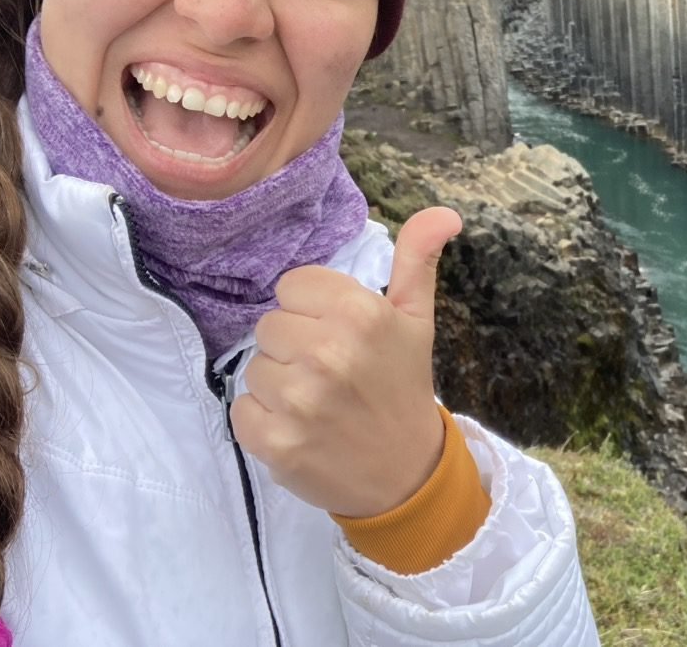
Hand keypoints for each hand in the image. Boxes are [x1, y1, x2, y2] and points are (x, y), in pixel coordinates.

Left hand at [230, 206, 462, 517]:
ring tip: (315, 401)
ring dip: (278, 383)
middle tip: (328, 372)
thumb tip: (445, 212)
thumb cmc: (403, 388)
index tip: (336, 333)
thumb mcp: (416, 319)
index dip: (312, 309)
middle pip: (269, 325)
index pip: (292, 286)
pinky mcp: (274, 441)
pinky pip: (241, 409)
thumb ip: (417, 259)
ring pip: (254, 366)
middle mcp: (327, 352)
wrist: (405, 474)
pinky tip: (298, 427)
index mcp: (360, 314)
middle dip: (294, 345)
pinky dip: (263, 420)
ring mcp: (299, 400)